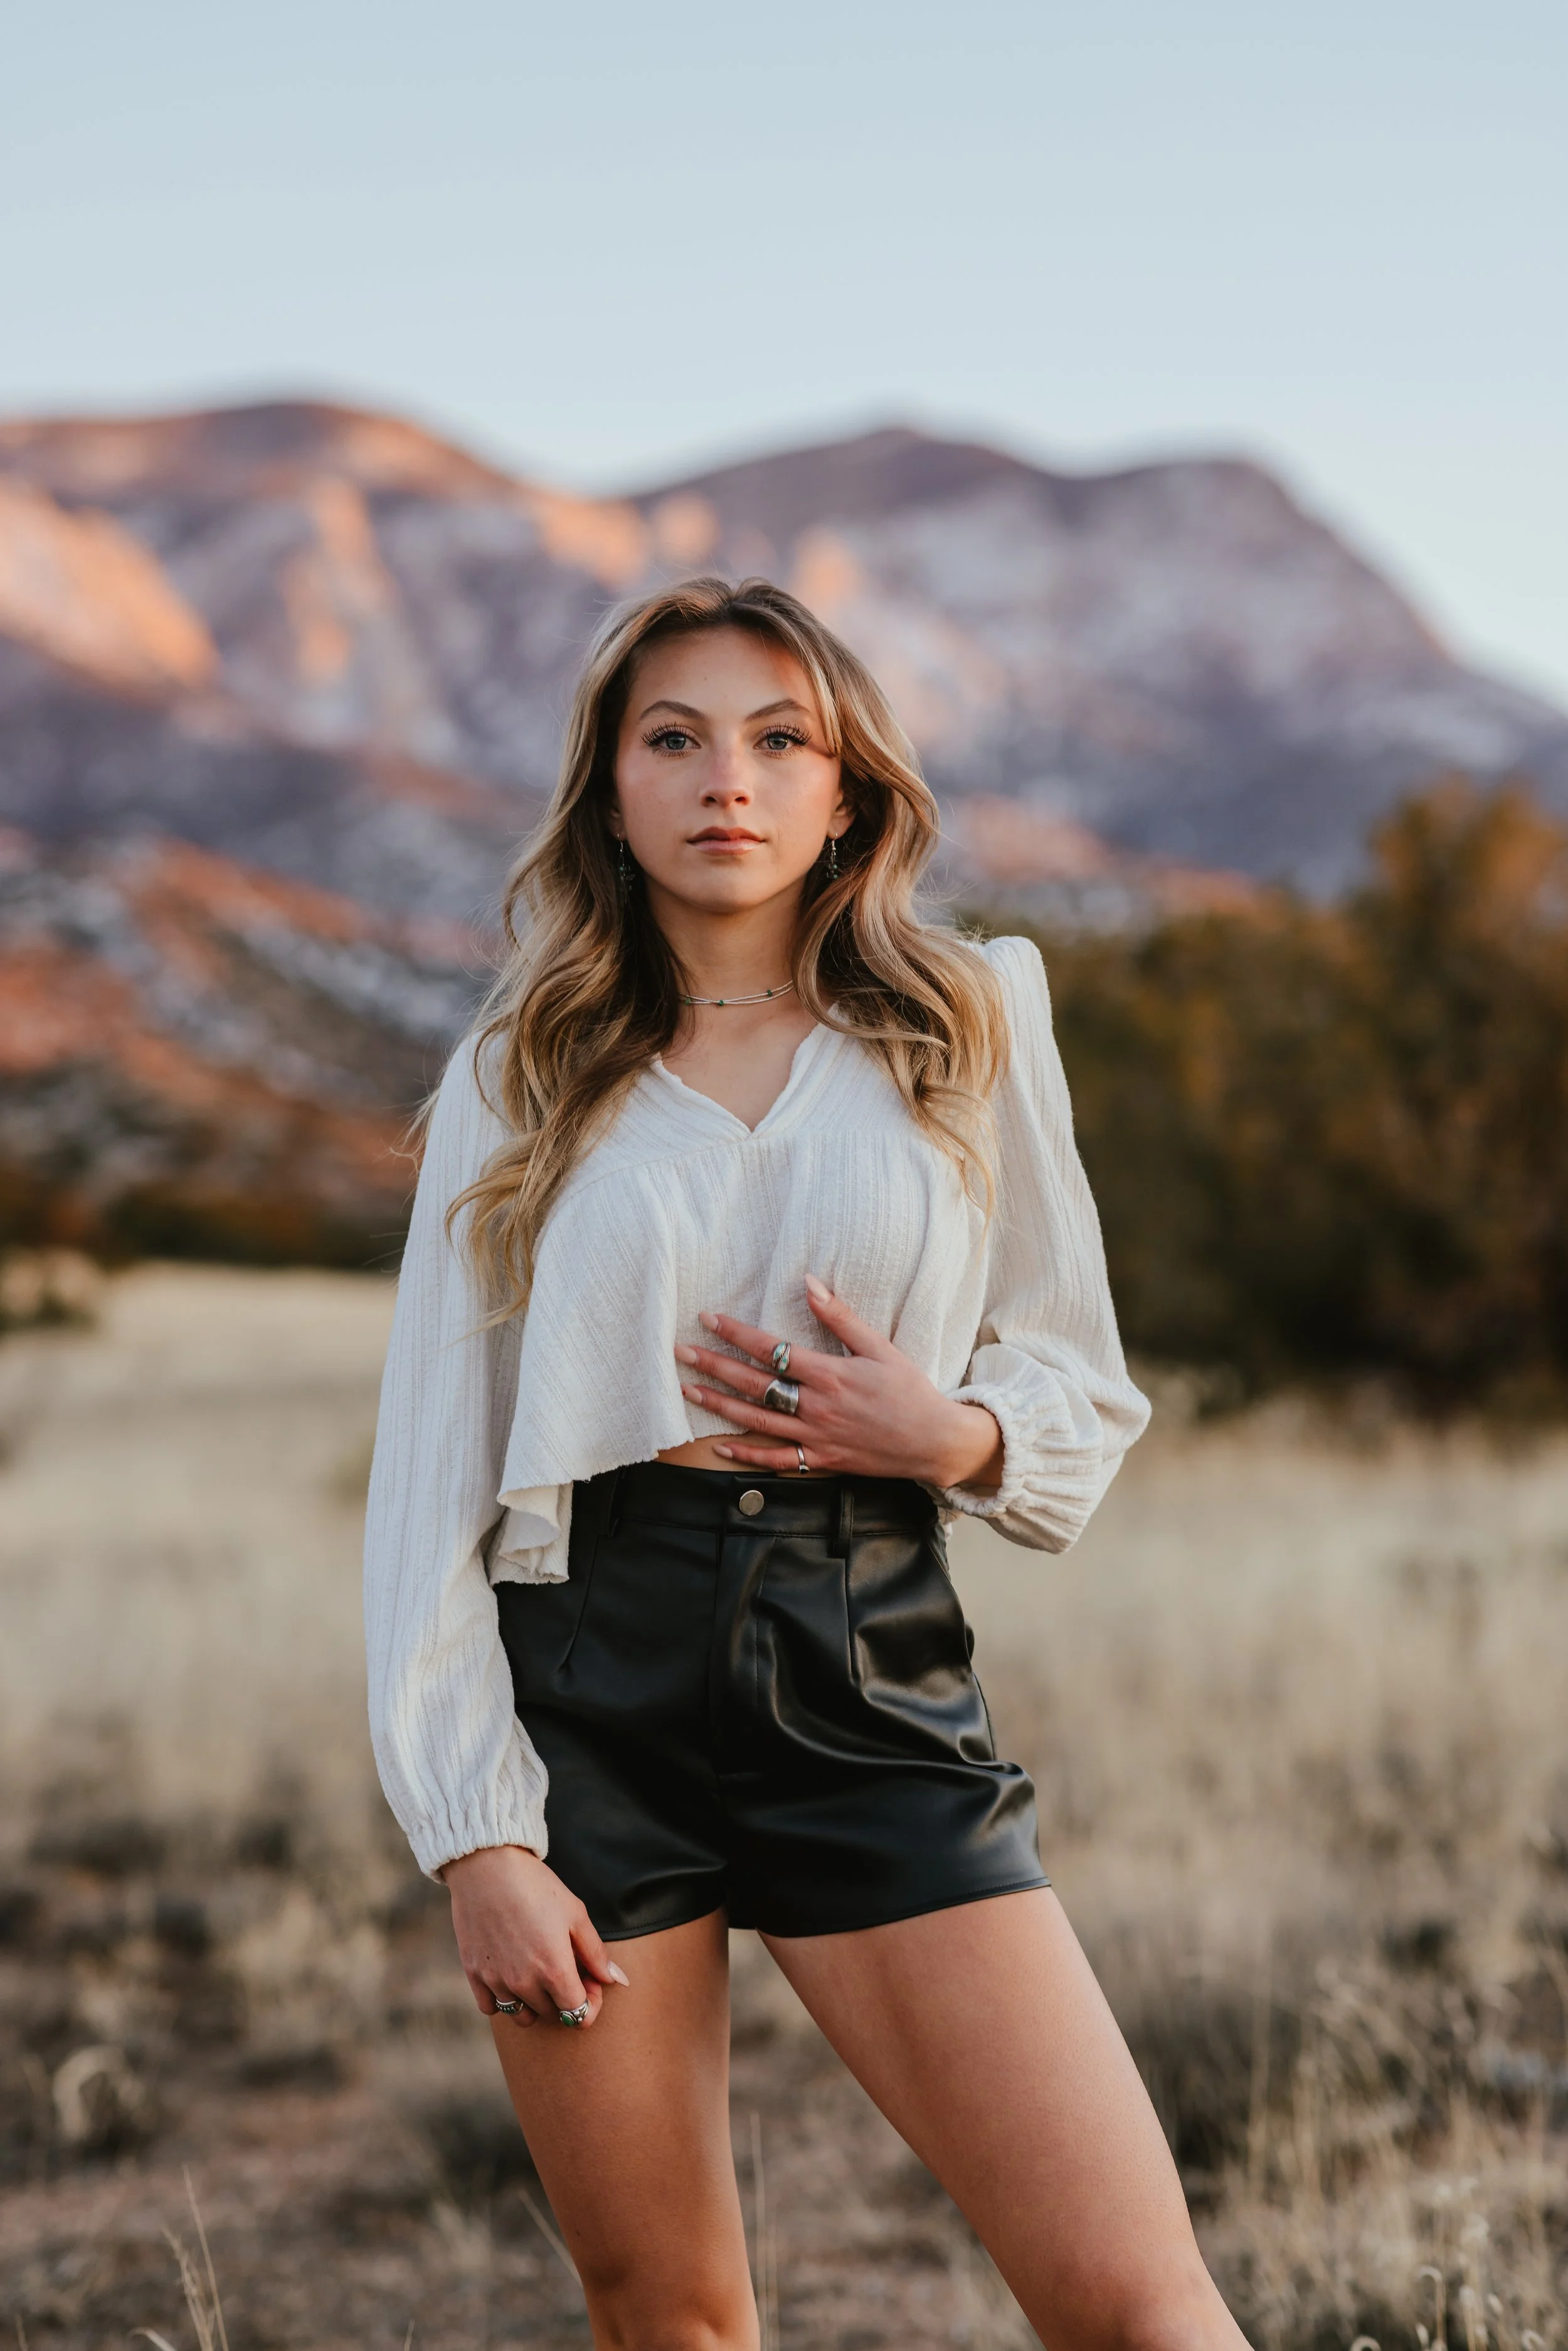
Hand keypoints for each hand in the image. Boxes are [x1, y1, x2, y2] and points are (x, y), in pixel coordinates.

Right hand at [442, 1844, 628, 2027]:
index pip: (578, 2015)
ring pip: (522, 2016)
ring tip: (538, 1975)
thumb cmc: (536, 1886)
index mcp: (554, 1970)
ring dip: (536, 2004)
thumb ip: (596, 1954)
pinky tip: (510, 1975)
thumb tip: (616, 1981)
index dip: (591, 2004)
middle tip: (567, 1969)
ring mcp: (496, 1981)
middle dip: (566, 1999)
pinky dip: (503, 2000)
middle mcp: (524, 1983)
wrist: (487, 1866)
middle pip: (553, 2015)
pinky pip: (491, 2008)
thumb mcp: (575, 1914)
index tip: (590, 1983)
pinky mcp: (474, 1974)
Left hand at [674, 1272, 1003, 1489]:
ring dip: (719, 1406)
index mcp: (830, 1374)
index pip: (772, 1349)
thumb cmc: (909, 1391)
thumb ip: (841, 1317)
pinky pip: (777, 1459)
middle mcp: (816, 1406)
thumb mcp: (880, 1347)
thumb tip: (810, 1283)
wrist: (934, 1441)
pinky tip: (721, 1447)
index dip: (736, 1334)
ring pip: (757, 1421)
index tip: (708, 1319)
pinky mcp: (820, 1460)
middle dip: (714, 1367)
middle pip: (754, 1385)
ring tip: (688, 1391)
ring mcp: (816, 1436)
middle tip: (682, 1352)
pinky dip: (747, 1454)